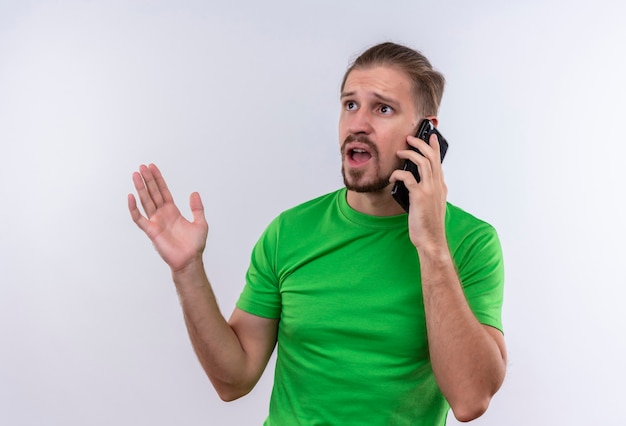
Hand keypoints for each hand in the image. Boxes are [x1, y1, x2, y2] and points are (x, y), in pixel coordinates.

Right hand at [128, 164, 208, 271]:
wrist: (190, 260)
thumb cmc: (195, 245)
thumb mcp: (201, 223)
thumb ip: (197, 208)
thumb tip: (194, 193)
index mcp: (172, 211)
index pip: (163, 191)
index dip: (158, 179)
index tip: (152, 167)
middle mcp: (162, 214)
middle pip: (153, 193)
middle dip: (148, 180)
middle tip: (141, 166)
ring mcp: (155, 222)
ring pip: (145, 201)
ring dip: (140, 188)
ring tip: (135, 175)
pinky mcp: (151, 231)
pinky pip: (139, 218)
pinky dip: (133, 208)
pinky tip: (131, 196)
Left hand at [390, 133, 447, 252]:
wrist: (431, 240)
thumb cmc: (428, 224)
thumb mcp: (430, 204)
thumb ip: (425, 191)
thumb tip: (412, 180)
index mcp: (440, 186)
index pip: (438, 161)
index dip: (434, 146)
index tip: (430, 136)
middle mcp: (437, 185)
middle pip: (431, 157)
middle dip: (420, 144)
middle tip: (410, 138)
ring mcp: (429, 190)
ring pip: (422, 162)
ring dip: (410, 153)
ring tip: (400, 152)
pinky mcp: (419, 196)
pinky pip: (408, 177)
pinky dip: (399, 173)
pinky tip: (393, 175)